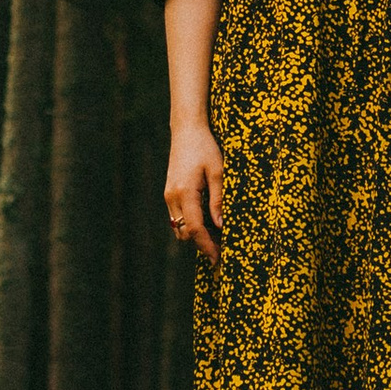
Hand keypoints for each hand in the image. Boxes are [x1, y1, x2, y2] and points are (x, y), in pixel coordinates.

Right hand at [165, 120, 224, 266]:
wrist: (186, 131)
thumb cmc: (205, 148)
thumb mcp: (218, 172)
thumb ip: (218, 200)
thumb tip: (221, 226)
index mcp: (185, 192)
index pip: (194, 228)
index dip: (206, 246)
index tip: (217, 258)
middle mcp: (172, 197)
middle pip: (184, 232)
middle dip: (201, 244)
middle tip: (221, 250)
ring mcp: (168, 195)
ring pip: (178, 227)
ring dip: (194, 235)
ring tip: (216, 238)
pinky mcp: (169, 192)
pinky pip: (177, 217)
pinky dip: (189, 224)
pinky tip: (206, 222)